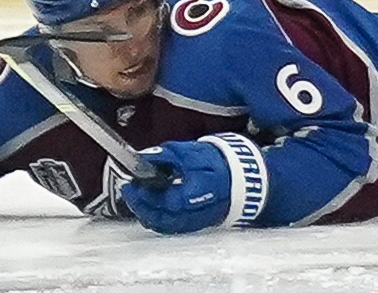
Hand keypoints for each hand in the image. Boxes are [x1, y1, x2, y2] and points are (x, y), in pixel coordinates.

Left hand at [124, 140, 251, 234]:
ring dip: (146, 212)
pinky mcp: (196, 224)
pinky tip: (152, 207)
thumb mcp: (194, 152)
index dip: (141, 194)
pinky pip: (170, 226)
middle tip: (130, 190)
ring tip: (138, 198)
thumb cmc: (221, 163)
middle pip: (157, 216)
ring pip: (162, 224)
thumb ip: (169, 155)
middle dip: (140, 204)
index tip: (131, 182)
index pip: (159, 201)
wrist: (247, 177)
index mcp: (191, 196)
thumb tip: (144, 156)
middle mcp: (191, 213)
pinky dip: (157, 217)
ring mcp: (193, 222)